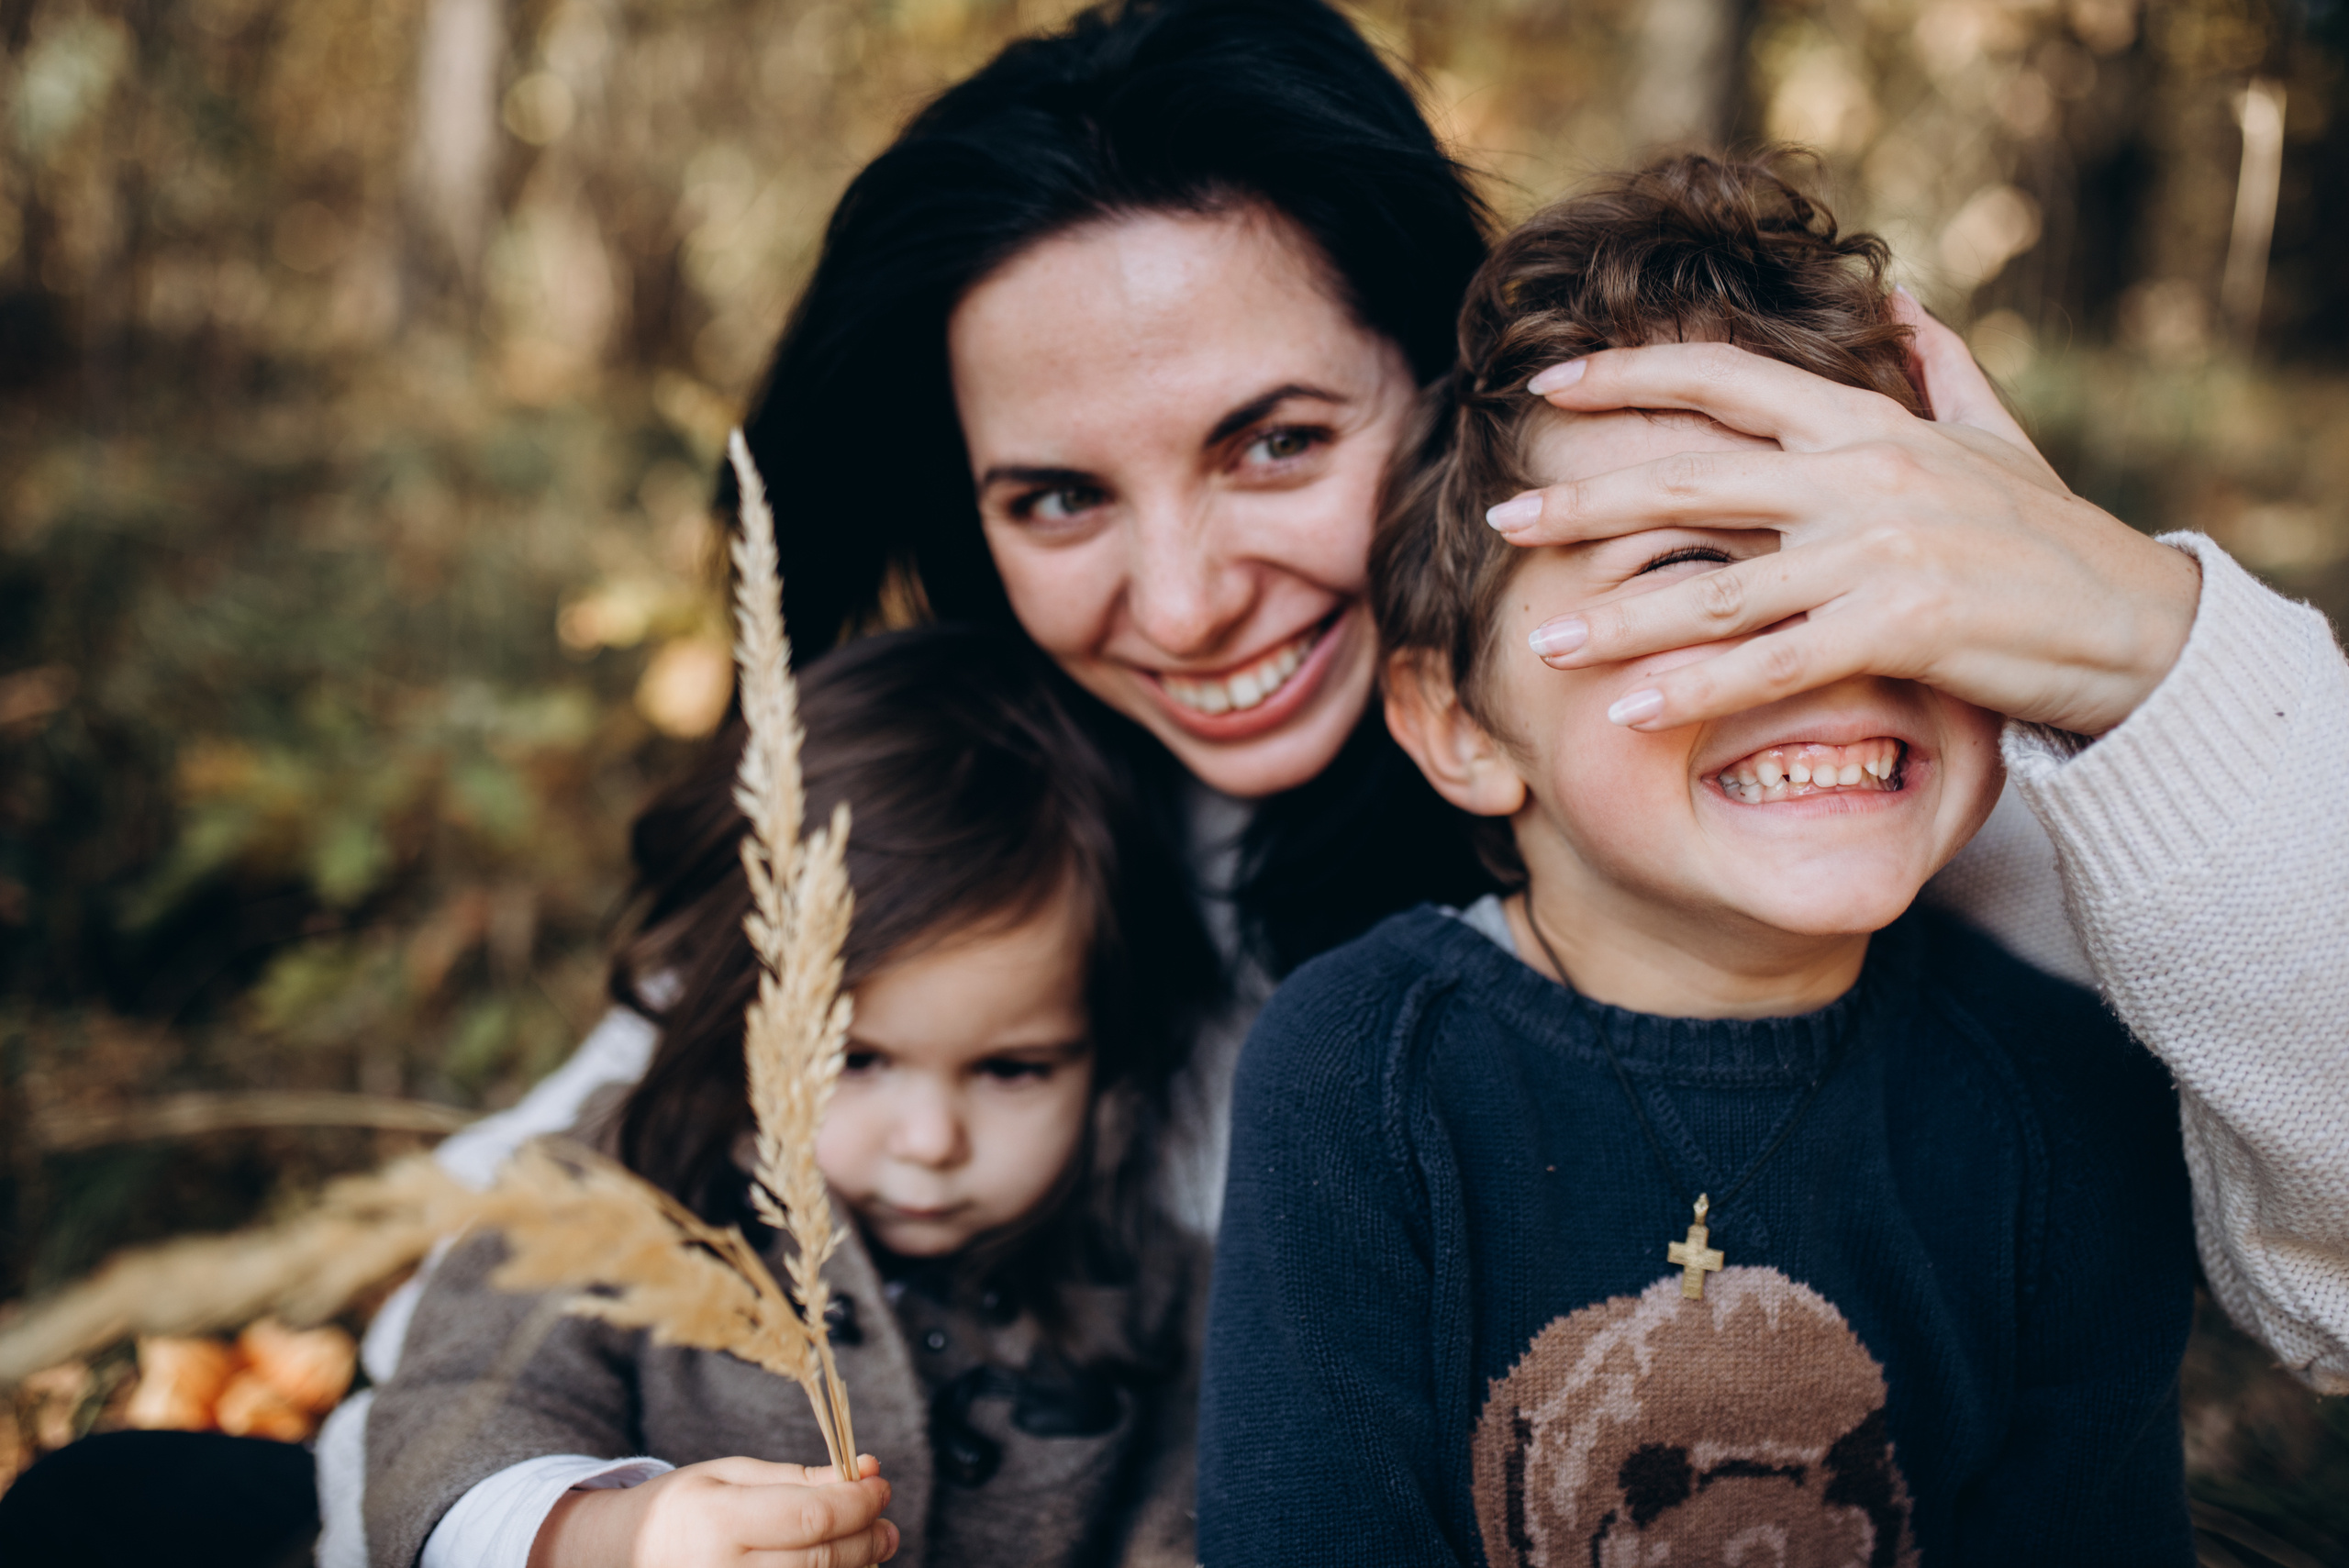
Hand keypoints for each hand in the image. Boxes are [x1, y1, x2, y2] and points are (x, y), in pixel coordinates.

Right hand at [528, 1455, 897, 1567]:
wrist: (626, 1554)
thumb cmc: (685, 1506)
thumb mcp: (733, 1474)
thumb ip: (798, 1477)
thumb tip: (865, 1470)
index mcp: (719, 1521)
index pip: (811, 1517)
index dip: (858, 1502)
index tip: (879, 1484)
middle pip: (821, 1560)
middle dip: (866, 1538)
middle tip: (887, 1524)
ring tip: (872, 1546)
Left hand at [1484, 292, 2200, 736]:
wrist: (2137, 624)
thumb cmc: (2055, 537)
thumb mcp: (1997, 437)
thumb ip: (1942, 367)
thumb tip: (1905, 301)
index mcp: (1867, 423)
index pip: (1725, 382)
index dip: (1630, 375)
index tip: (1547, 385)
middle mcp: (1860, 474)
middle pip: (1690, 479)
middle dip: (1585, 501)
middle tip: (1500, 518)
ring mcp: (1878, 548)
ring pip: (1717, 585)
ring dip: (1620, 616)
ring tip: (1544, 643)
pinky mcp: (1901, 624)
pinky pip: (1772, 663)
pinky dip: (1696, 689)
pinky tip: (1629, 711)